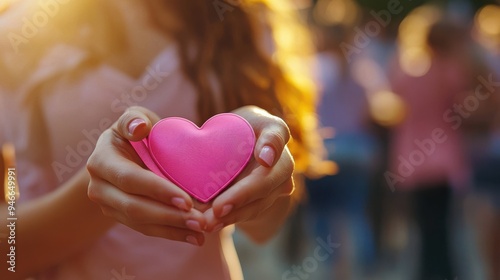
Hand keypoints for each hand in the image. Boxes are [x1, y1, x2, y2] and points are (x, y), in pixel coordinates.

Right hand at [87, 107, 206, 245]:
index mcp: (101, 161)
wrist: (130, 151)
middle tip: (200, 221)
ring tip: (201, 232)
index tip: (187, 200)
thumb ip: (134, 119)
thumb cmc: (138, 131)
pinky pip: (147, 230)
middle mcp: (99, 187)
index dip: (157, 190)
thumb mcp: (135, 118)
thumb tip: (139, 128)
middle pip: (134, 207)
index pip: (129, 179)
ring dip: (173, 229)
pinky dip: (172, 234)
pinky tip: (195, 238)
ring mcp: (109, 206)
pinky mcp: (122, 218)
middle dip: (169, 216)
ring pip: (141, 223)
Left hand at [203, 106, 294, 232]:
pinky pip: (248, 213)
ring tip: (208, 222)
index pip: (276, 137)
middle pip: (266, 183)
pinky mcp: (264, 201)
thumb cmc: (237, 129)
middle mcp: (283, 162)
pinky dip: (228, 219)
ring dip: (233, 215)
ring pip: (258, 204)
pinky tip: (211, 224)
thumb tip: (266, 159)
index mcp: (276, 132)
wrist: (240, 146)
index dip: (271, 148)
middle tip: (216, 209)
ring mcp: (278, 185)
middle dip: (241, 198)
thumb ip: (246, 135)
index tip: (263, 159)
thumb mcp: (237, 121)